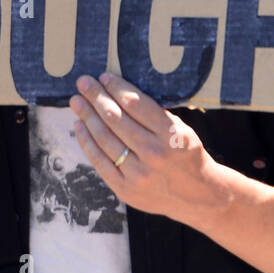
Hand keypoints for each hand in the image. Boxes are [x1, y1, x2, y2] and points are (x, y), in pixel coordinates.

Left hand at [70, 72, 225, 225]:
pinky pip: (99, 162)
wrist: (197, 195)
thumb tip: (121, 92)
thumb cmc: (187, 155)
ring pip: (104, 139)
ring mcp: (138, 173)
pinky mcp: (125, 189)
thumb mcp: (182, 129)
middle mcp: (154, 153)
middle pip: (116, 119)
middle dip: (96, 97)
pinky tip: (80, 126)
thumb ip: (156, 114)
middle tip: (83, 83)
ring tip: (77, 102)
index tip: (104, 77)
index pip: (136, 104)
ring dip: (87, 116)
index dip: (116, 88)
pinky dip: (87, 142)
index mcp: (171, 134)